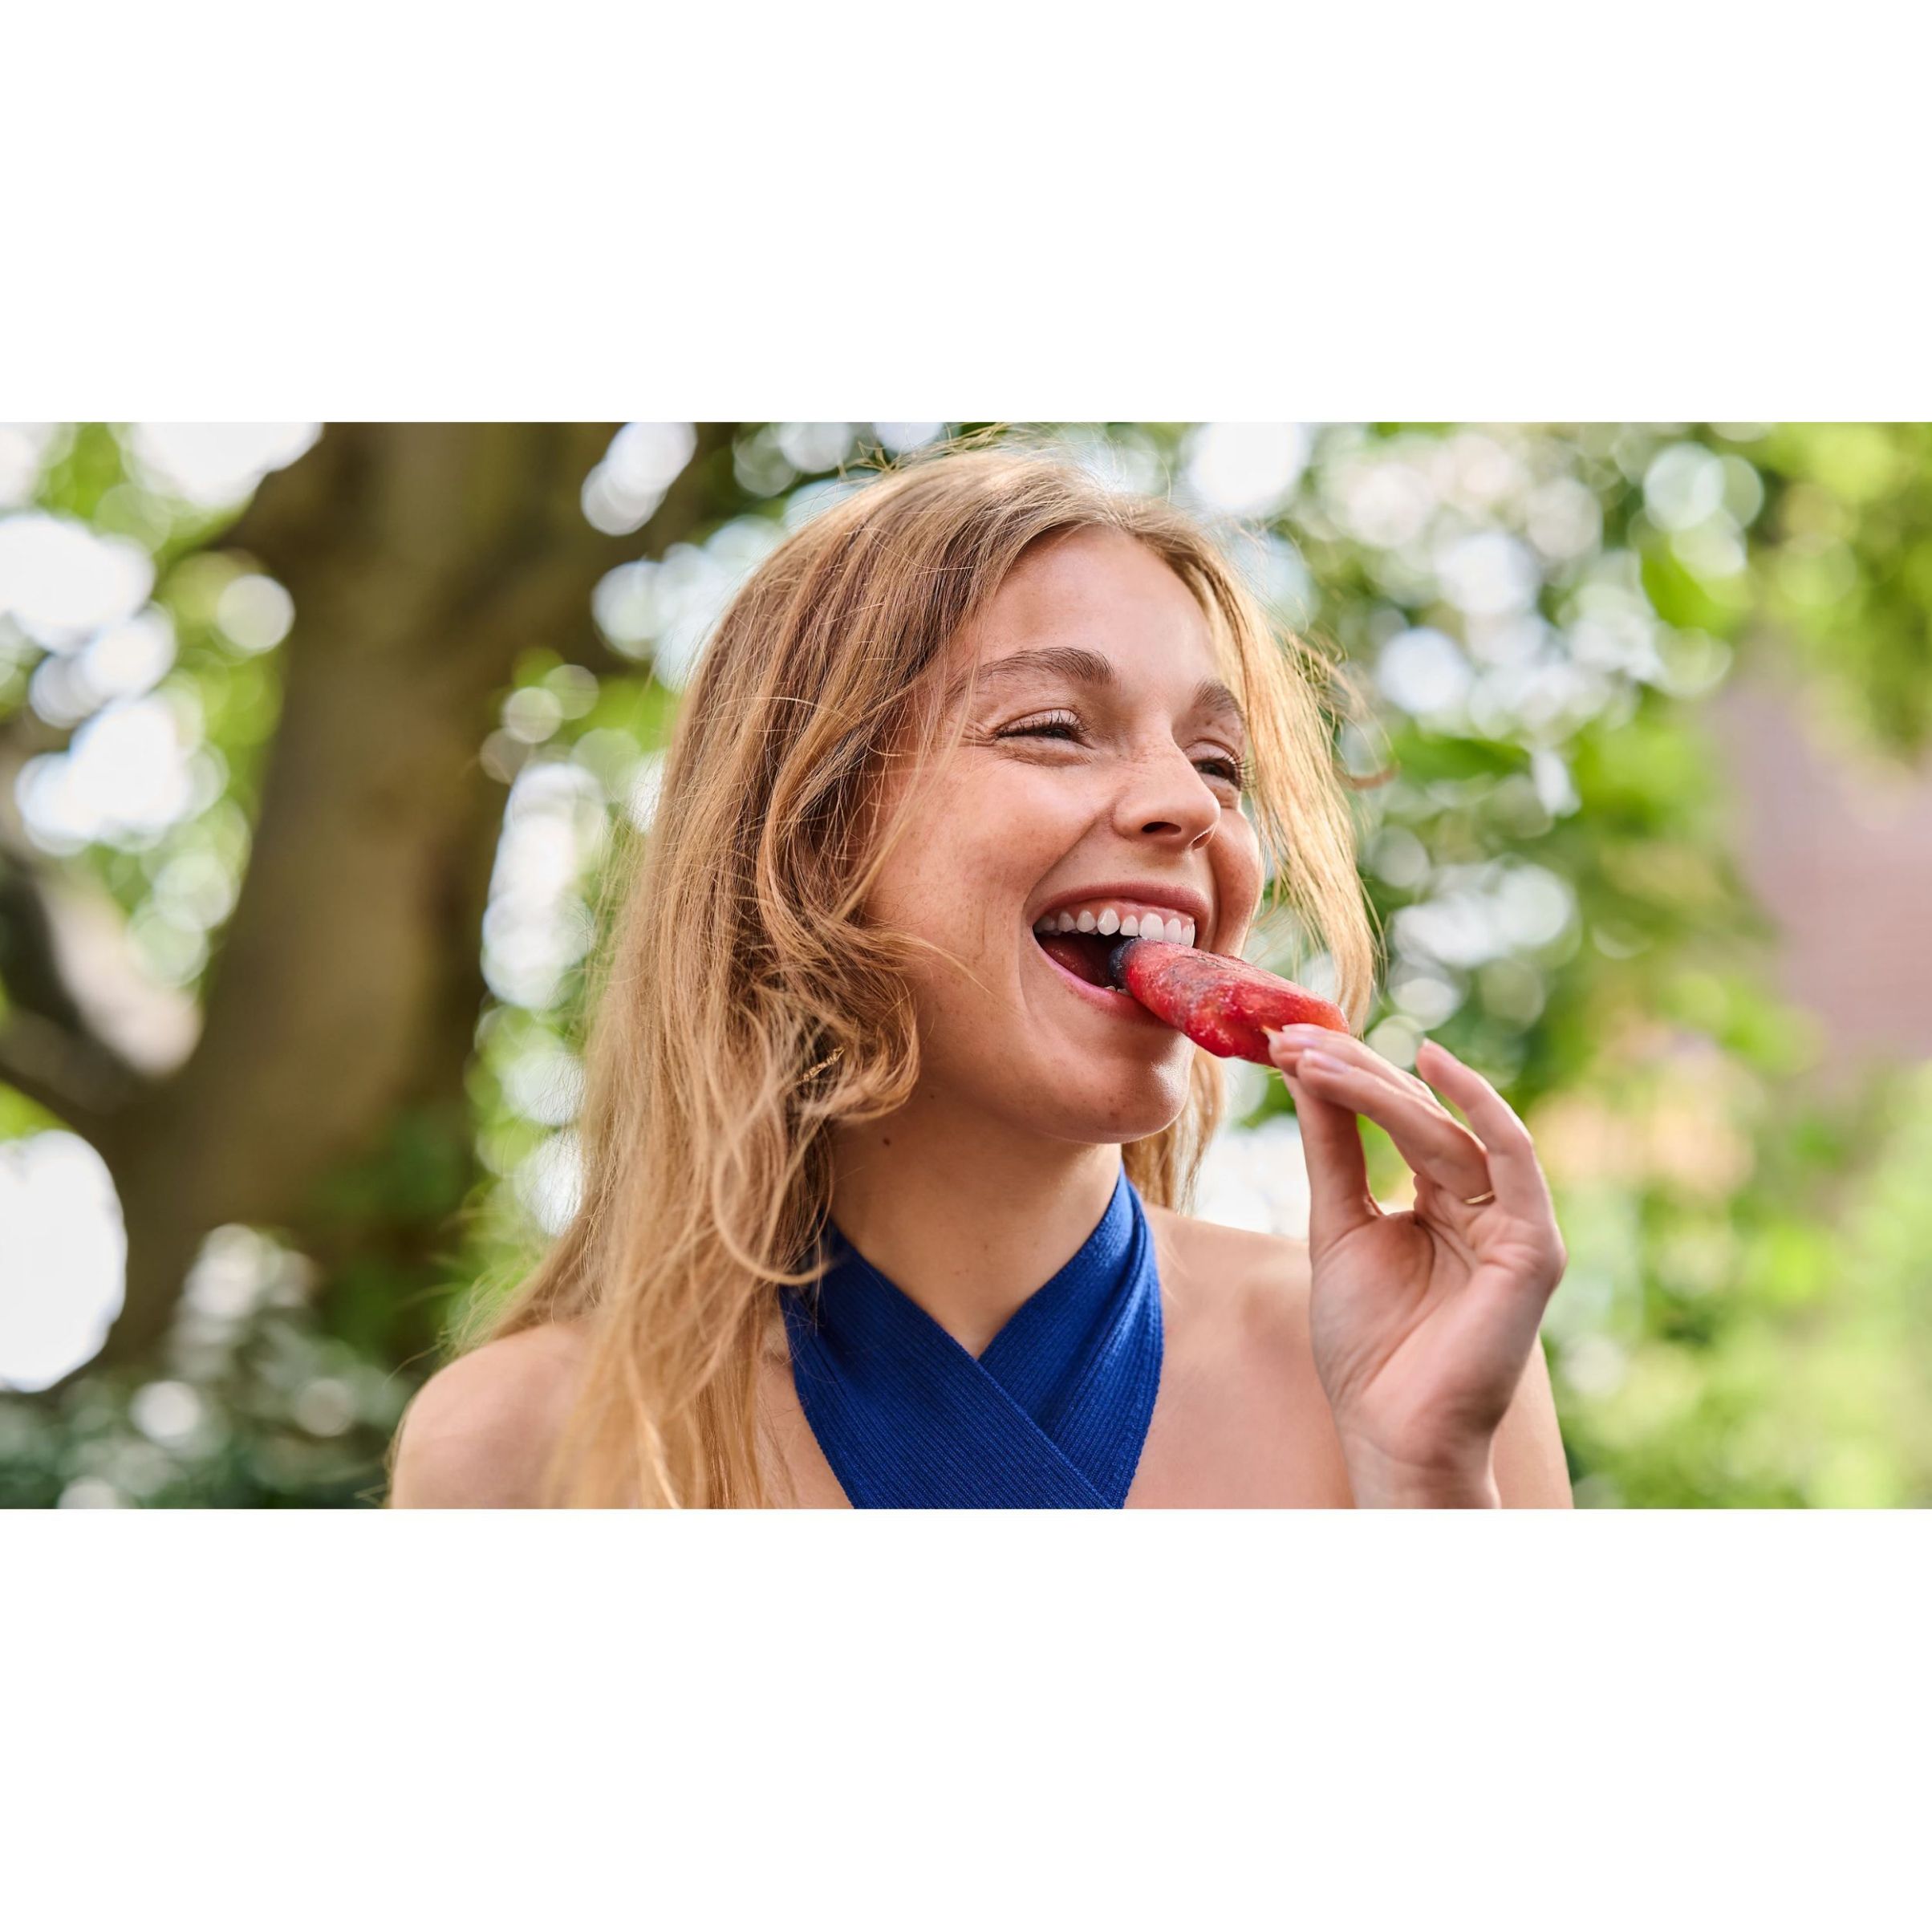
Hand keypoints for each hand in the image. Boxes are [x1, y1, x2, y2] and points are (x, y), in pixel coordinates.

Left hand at [1264, 1026, 1567, 1507]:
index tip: (1285, 1042)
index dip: (1344, 1077)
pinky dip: (1477, 1106)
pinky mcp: (1533, 1245)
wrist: (1391, 1431)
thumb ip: (1333, 1149)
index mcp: (1444, 1202)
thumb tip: (1306, 1070)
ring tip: (1316, 1054)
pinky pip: (1513, 1156)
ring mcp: (1513, 1223)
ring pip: (1449, 1129)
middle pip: (1420, 1115)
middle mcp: (1483, 1204)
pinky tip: (1430, 1066)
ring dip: (1382, 1085)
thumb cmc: (1367, 1345)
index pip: (1397, 1119)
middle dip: (1354, 1070)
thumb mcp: (1338, 1226)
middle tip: (1291, 1036)